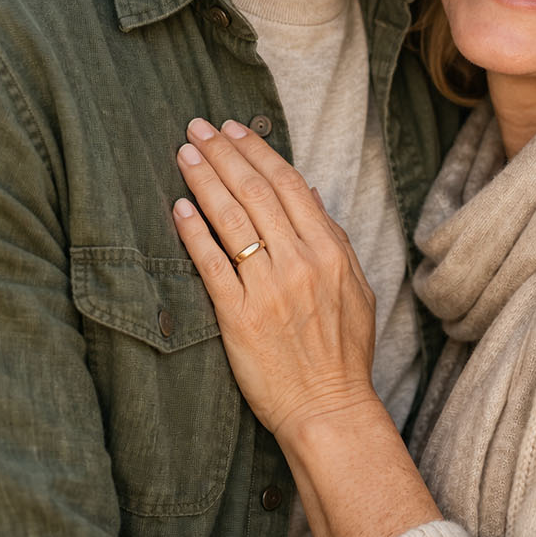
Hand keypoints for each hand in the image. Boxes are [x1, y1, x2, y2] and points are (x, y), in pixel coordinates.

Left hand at [172, 117, 376, 440]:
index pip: (288, 184)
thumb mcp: (356, 287)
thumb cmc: (343, 352)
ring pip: (231, 221)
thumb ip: (333, 237)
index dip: (258, 151)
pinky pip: (212, 265)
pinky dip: (194, 232)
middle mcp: (299, 262)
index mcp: (330, 251)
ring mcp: (268, 289)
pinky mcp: (239, 317)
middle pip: (255, 192)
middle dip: (224, 154)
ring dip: (205, 181)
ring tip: (184, 155)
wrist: (329, 408)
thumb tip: (310, 194)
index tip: (234, 130)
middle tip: (197, 128)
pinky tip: (179, 208)